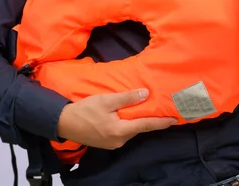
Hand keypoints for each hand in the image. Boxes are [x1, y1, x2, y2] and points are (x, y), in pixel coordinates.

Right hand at [56, 89, 176, 149]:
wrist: (64, 123)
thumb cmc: (85, 110)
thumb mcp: (107, 100)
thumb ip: (127, 98)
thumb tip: (145, 94)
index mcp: (120, 131)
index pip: (146, 125)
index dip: (161, 122)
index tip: (174, 119)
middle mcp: (119, 140)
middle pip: (139, 128)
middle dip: (151, 120)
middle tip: (164, 111)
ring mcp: (113, 143)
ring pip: (131, 130)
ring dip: (139, 121)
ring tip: (149, 111)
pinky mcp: (107, 142)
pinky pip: (123, 132)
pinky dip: (129, 124)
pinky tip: (131, 116)